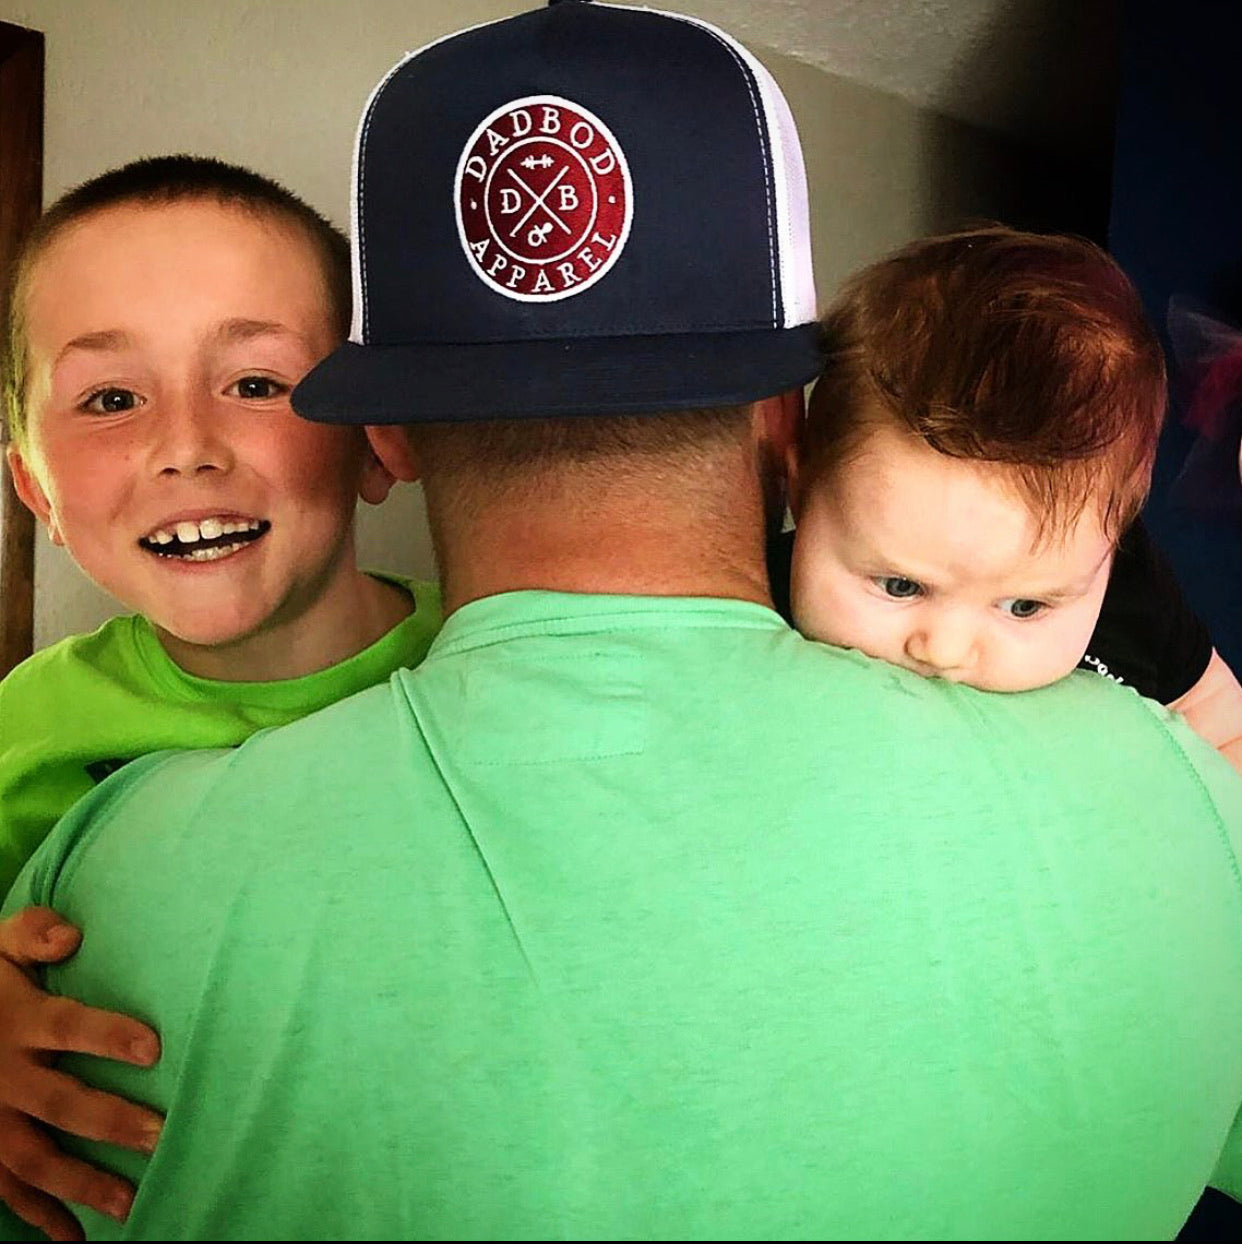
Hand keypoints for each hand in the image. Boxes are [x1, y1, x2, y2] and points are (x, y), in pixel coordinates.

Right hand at [0, 906, 161, 1241]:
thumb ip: (31, 933)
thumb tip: (70, 936)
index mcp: (18, 1021)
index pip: (68, 1027)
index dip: (108, 1037)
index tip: (153, 1049)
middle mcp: (3, 1075)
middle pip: (60, 1104)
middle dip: (110, 1122)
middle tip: (161, 1136)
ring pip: (35, 1159)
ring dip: (82, 1183)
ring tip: (132, 1202)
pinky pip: (6, 1191)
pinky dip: (38, 1218)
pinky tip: (75, 1238)